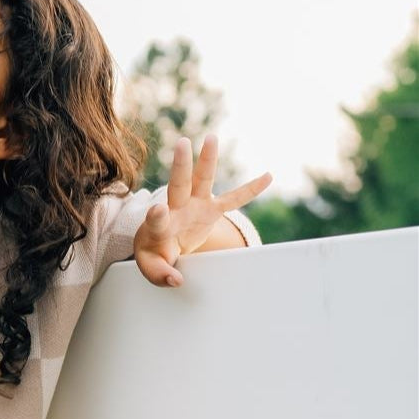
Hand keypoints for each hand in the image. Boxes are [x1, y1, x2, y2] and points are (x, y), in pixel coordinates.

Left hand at [133, 134, 272, 286]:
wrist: (163, 244)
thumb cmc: (155, 254)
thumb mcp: (151, 268)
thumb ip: (160, 274)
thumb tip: (176, 280)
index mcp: (158, 227)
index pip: (157, 221)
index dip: (157, 216)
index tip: (157, 210)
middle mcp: (176, 209)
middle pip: (178, 185)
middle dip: (180, 166)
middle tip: (181, 144)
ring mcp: (195, 206)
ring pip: (202, 180)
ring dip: (207, 160)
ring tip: (212, 138)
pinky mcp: (211, 210)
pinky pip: (234, 199)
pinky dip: (250, 189)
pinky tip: (268, 176)